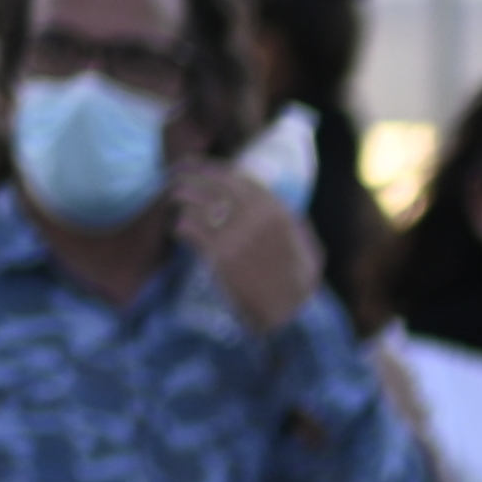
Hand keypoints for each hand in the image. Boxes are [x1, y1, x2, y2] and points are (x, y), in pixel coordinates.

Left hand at [176, 163, 322, 334]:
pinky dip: (181, 227)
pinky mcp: (220, 256)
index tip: (198, 166)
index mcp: (277, 212)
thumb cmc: (300, 283)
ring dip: (181, 200)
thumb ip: (293, 222)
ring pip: (197, 205)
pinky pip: (190, 230)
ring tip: (173, 200)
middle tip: (175, 177)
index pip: (238, 178)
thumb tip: (280, 203)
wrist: (290, 315)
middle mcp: (256, 218)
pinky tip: (179, 229)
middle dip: (190, 178)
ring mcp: (236, 237)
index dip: (213, 169)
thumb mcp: (308, 246)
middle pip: (212, 186)